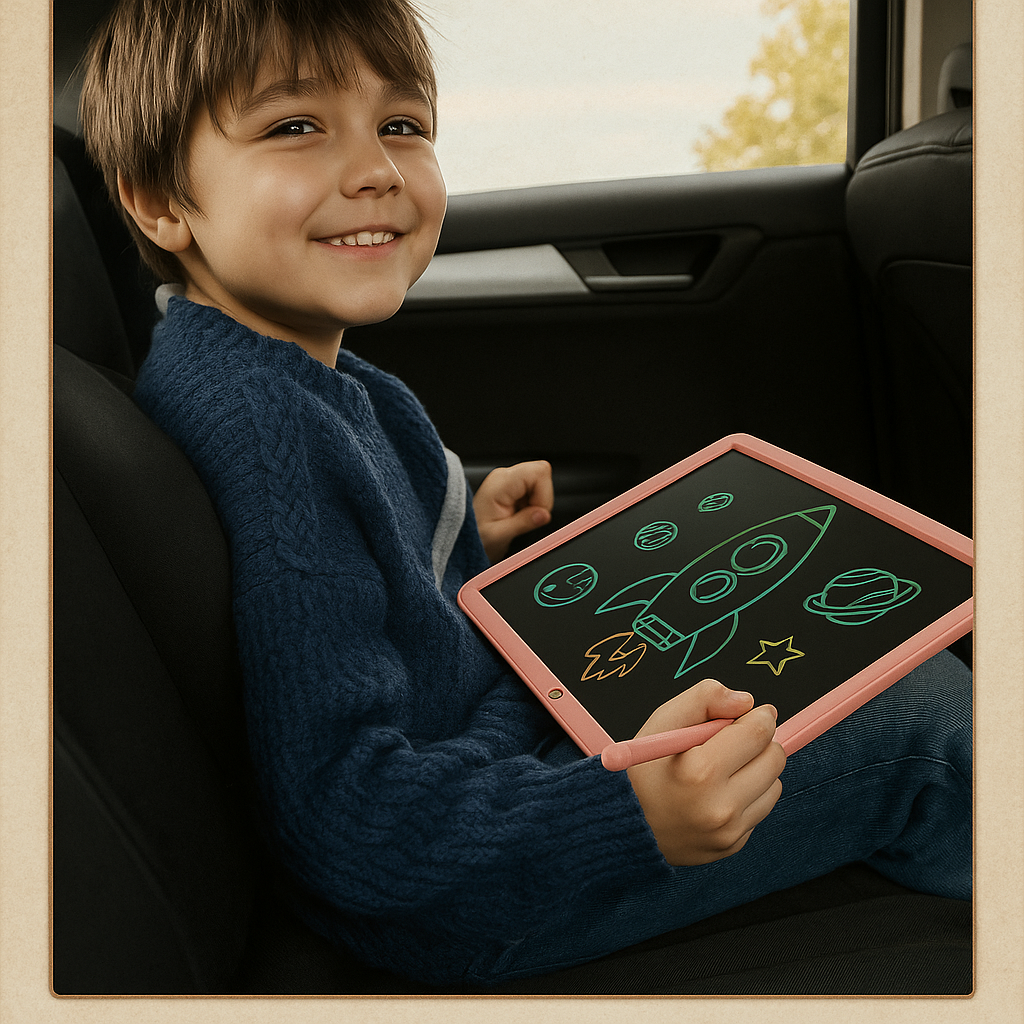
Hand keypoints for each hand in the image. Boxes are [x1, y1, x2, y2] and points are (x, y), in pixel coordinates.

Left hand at [473, 460, 553, 561]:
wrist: (462, 540)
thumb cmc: (475, 536)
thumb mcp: (498, 536)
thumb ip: (522, 523)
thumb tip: (544, 514)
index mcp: (501, 482)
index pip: (539, 471)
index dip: (544, 494)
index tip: (535, 514)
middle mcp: (504, 477)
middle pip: (541, 474)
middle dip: (542, 499)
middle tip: (526, 517)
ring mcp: (508, 481)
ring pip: (540, 483)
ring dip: (536, 504)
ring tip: (518, 518)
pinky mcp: (512, 488)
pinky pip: (534, 491)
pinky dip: (532, 506)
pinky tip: (517, 516)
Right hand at [626, 679, 785, 865]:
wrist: (625, 826)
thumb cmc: (643, 770)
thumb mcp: (662, 722)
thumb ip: (703, 699)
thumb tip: (745, 701)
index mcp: (701, 771)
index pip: (758, 732)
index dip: (758, 717)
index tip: (747, 714)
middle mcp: (720, 806)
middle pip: (774, 758)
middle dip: (759, 742)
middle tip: (733, 740)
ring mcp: (728, 831)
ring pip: (773, 784)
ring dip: (757, 769)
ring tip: (723, 768)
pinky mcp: (733, 845)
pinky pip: (760, 809)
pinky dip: (748, 795)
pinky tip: (719, 792)